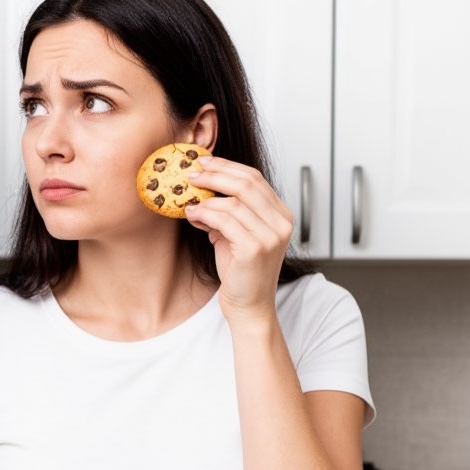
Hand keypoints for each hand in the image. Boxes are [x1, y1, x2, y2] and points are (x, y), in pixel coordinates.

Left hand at [184, 157, 294, 322]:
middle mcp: (281, 222)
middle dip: (215, 174)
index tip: (204, 162)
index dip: (227, 167)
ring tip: (188, 202)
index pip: (255, 178)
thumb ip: (226, 212)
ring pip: (234, 202)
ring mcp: (271, 236)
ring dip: (206, 199)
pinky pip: (226, 221)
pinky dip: (206, 214)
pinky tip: (193, 216)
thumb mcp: (234, 235)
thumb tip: (199, 192)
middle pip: (247, 183)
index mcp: (281, 215)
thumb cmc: (241, 273)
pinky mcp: (255, 248)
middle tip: (191, 174)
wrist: (249, 306)